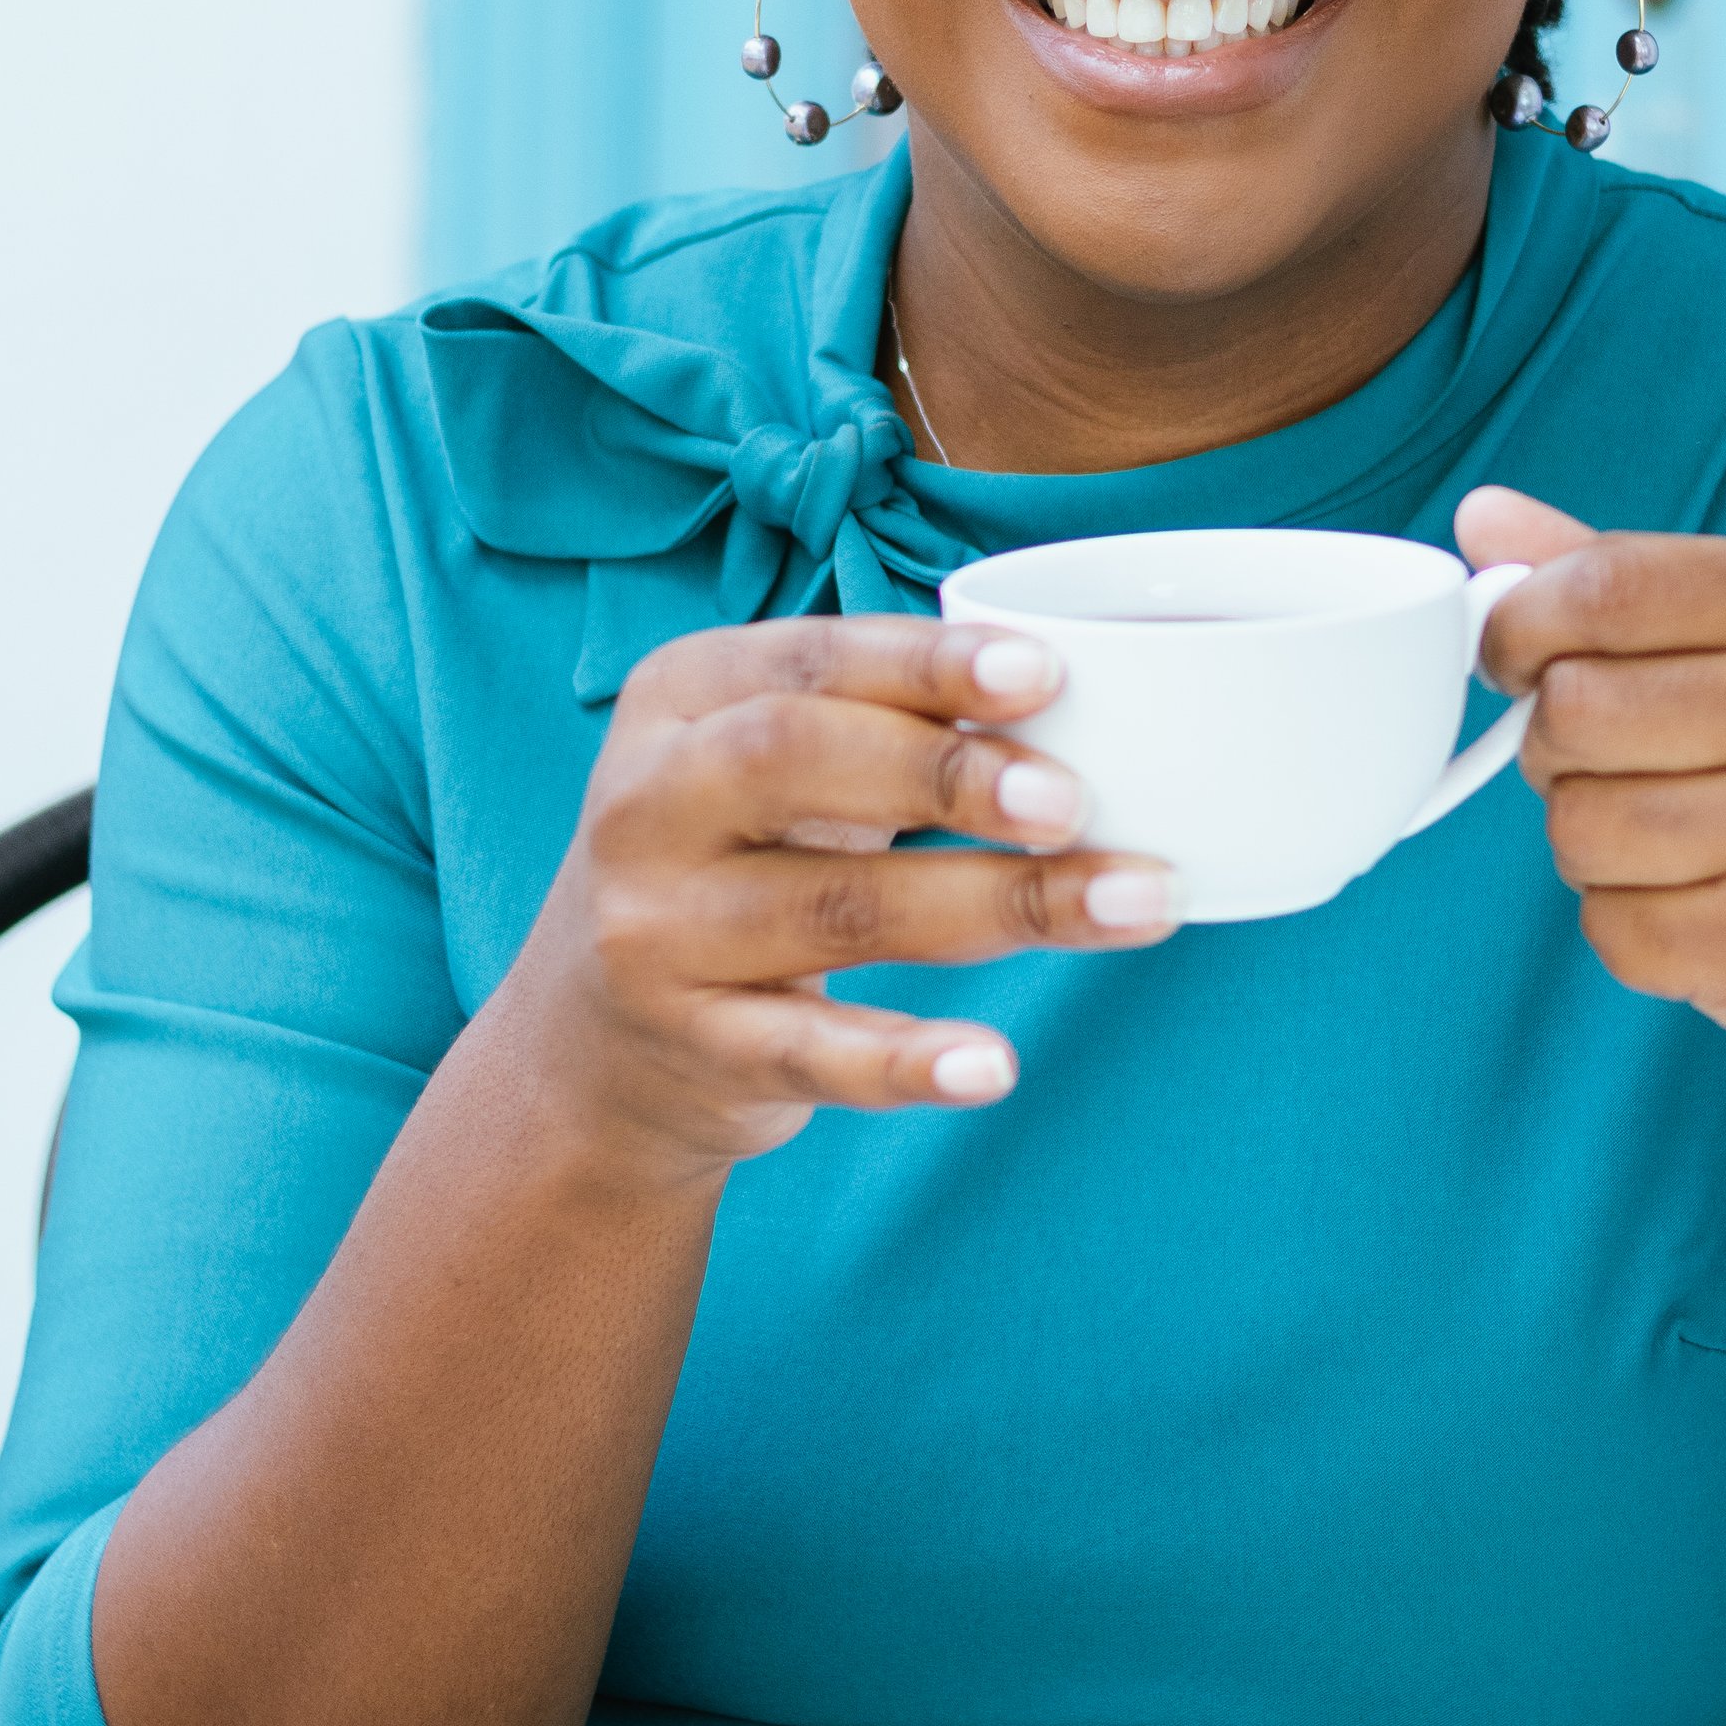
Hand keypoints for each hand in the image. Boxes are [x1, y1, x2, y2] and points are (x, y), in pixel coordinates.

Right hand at [507, 617, 1178, 1177]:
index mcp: (680, 701)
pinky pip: (811, 1053)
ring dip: (1001, 905)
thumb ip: (886, 719)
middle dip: (946, 773)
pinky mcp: (695, 1050)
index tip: (1045, 673)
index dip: (925, 664)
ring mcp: (659, 934)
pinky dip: (907, 1062)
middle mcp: (647, 807)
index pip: (807, 661)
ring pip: (839, 912)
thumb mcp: (769, 763)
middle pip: (797, 764)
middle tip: (1073, 799)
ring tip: (1133, 902)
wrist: (592, 1039)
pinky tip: (994, 1064)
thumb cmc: (738, 854)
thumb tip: (1076, 707)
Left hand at [1457, 485, 1725, 1144]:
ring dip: (1594, 850)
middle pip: (1574, 709)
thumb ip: (1629, 582)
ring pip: (1580, 826)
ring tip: (1682, 848)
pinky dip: (1633, 933)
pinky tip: (1713, 916)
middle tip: (1617, 769)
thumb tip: (1481, 520)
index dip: (1519, 626)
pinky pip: (1616, 931)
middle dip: (1556, 749)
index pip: (1608, 587)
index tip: (1512, 659)